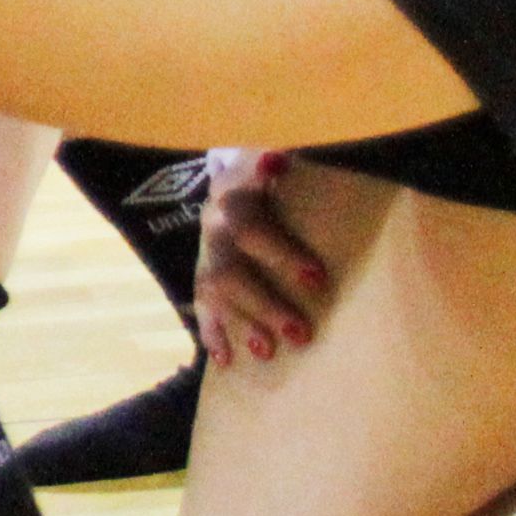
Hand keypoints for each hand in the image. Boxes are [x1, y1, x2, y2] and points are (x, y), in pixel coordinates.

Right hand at [192, 151, 331, 364]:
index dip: (279, 249)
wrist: (235, 185)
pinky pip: (201, 306)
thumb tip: (285, 156)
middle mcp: (218, 223)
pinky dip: (212, 333)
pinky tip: (226, 358)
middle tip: (301, 332)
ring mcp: (207, 252)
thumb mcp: (275, 164)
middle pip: (234, 265)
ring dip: (245, 320)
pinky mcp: (202, 276)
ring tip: (268, 351)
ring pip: (218, 288)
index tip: (315, 278)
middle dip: (266, 301)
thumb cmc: (274, 181)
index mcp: (239, 193)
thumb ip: (276, 164)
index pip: (253, 222)